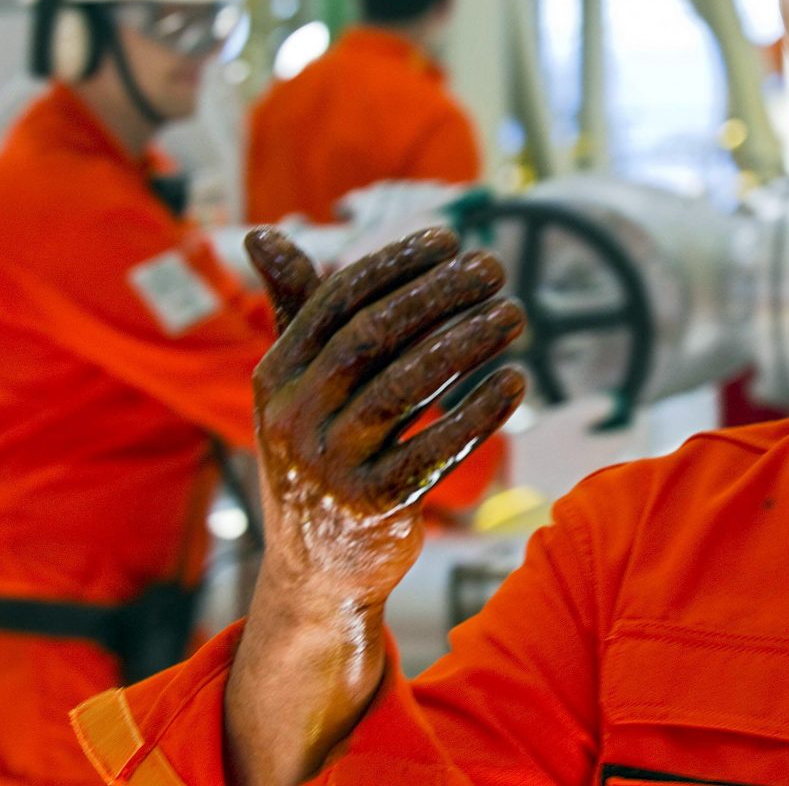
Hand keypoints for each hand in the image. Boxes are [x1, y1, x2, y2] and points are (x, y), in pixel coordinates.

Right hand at [244, 226, 525, 608]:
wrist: (315, 569)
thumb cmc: (318, 453)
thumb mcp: (294, 387)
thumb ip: (293, 310)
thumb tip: (260, 231)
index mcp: (274, 377)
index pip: (336, 302)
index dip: (394, 265)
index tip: (449, 240)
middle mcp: (293, 418)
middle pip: (373, 337)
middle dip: (438, 294)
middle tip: (494, 268)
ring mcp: (330, 465)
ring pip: (407, 388)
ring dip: (469, 343)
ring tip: (515, 315)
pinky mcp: (373, 506)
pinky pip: (435, 448)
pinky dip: (480, 411)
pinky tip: (515, 381)